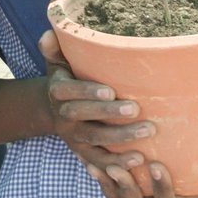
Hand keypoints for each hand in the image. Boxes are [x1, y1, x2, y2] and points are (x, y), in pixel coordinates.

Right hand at [40, 30, 149, 170]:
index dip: (87, 92)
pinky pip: (99, 162)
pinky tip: (139, 159)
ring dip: (120, 138)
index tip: (110, 90)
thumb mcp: (57, 62)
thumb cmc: (66, 78)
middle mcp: (63, 115)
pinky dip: (117, 164)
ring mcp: (73, 136)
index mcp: (57, 91)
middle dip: (109, 113)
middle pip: (83, 116)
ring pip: (95, 140)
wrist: (53, 110)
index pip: (68, 91)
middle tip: (135, 108)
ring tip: (147, 131)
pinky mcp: (84, 153)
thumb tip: (50, 32)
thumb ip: (55, 47)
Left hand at [88, 150, 197, 197]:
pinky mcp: (129, 176)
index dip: (161, 189)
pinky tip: (90, 152)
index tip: (157, 164)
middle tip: (118, 168)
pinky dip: (100, 171)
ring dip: (107, 183)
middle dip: (126, 190)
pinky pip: (109, 181)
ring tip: (98, 163)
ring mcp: (140, 192)